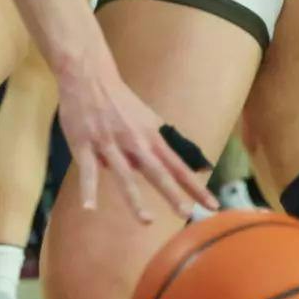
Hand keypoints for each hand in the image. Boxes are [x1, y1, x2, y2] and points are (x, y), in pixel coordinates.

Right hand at [55, 52, 216, 221]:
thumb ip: (161, 142)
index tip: (212, 204)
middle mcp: (134, 142)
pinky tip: (89, 208)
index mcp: (151, 137)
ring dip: (135, 199)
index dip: (195, 186)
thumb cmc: (120, 102)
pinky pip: (87, 171)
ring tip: (147, 221)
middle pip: (157, 171)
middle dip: (172, 193)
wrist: (89, 77)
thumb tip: (181, 165)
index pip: (178, 166)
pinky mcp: (85, 146)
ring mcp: (109, 144)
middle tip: (187, 212)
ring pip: (124, 175)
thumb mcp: (147, 119)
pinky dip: (88, 190)